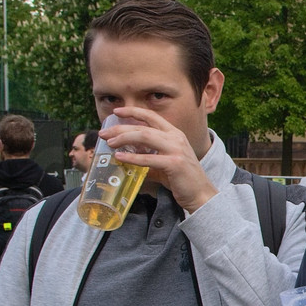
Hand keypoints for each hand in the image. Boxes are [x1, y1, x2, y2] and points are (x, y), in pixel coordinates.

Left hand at [102, 106, 216, 212]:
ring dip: (124, 138)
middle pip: (143, 127)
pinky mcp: (174, 164)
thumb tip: (128, 158)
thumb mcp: (164, 163)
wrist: (200, 194)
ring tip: (110, 143)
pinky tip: (120, 157)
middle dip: (121, 128)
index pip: (151, 116)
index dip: (133, 112)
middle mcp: (175, 138)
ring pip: (145, 137)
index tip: (116, 112)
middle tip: (104, 133)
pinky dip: (132, 157)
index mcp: (174, 134)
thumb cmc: (182, 179)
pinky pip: (149, 158)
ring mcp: (176, 150)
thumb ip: (148, 158)